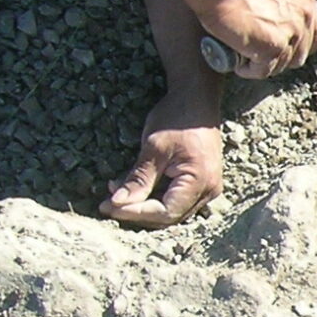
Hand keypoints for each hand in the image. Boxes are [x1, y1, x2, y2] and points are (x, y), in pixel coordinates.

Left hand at [102, 102, 222, 228]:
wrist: (197, 99)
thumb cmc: (177, 118)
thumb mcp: (153, 148)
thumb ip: (138, 179)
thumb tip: (117, 204)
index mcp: (199, 181)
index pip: (164, 212)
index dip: (135, 213)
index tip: (108, 206)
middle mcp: (209, 191)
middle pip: (169, 216)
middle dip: (137, 212)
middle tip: (107, 203)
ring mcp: (208, 189)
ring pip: (172, 211)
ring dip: (144, 206)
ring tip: (117, 194)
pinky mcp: (202, 184)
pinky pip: (177, 200)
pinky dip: (154, 198)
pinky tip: (136, 188)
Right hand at [197, 0, 316, 78]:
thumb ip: (287, 2)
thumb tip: (290, 14)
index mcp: (306, 3)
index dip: (303, 46)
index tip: (288, 47)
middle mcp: (303, 19)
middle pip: (301, 56)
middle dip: (282, 58)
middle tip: (261, 54)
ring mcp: (289, 35)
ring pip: (281, 65)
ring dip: (263, 64)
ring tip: (246, 55)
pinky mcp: (271, 48)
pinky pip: (264, 71)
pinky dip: (250, 71)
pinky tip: (240, 64)